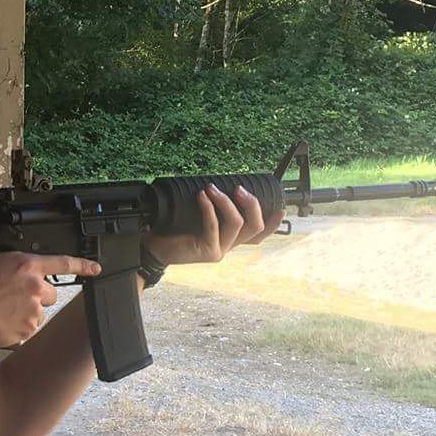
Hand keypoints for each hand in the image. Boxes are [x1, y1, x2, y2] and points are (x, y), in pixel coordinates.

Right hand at [0, 247, 100, 347]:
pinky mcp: (28, 329)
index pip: (64, 263)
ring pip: (40, 310)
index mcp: (27, 265)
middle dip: (37, 294)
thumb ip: (0, 252)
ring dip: (28, 310)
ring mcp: (34, 310)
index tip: (96, 268)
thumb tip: (3, 250)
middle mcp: (36, 287)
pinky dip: (20, 325)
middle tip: (15, 296)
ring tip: (4, 309)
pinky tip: (3, 320)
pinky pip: (30, 326)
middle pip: (50, 292)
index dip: (83, 265)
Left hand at [144, 183, 281, 266]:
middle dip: (251, 204)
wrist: (154, 248)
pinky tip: (201, 196)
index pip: (259, 234)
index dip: (273, 223)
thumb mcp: (198, 217)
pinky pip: (213, 225)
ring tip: (212, 188)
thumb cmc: (174, 230)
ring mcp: (219, 250)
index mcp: (230, 239)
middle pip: (255, 227)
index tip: (280, 207)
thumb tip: (221, 184)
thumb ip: (213, 209)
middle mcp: (228, 246)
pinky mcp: (207, 252)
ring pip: (236, 224)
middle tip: (239, 188)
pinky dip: (209, 208)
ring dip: (226, 202)